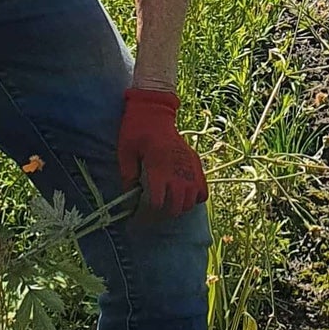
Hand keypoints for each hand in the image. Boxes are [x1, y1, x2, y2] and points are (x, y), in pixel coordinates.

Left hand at [117, 87, 207, 217]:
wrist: (154, 110)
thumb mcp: (125, 152)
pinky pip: (202, 191)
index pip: (156, 204)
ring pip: (190, 202)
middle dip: (160, 216)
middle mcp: (177, 171)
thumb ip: (128, 176)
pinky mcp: (195, 164)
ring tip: (165, 207)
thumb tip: (130, 198)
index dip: (146, 216)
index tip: (137, 219)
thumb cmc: (136, 129)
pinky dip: (194, 199)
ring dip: (177, 209)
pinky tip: (182, 198)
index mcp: (158, 168)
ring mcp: (190, 168)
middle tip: (149, 216)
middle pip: (175, 208)